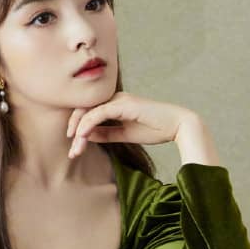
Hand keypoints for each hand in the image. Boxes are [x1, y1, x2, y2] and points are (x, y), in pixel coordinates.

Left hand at [66, 93, 195, 157]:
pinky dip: (88, 124)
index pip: (88, 112)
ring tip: (76, 148)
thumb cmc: (154, 129)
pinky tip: (82, 136)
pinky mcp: (124, 104)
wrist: (178, 126)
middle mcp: (114, 98)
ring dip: (79, 130)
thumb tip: (86, 136)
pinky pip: (99, 112)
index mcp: (114, 103)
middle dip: (74, 129)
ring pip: (89, 111)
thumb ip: (105, 133)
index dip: (77, 127)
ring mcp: (119, 99)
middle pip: (84, 109)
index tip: (74, 146)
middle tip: (72, 150)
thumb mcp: (124, 134)